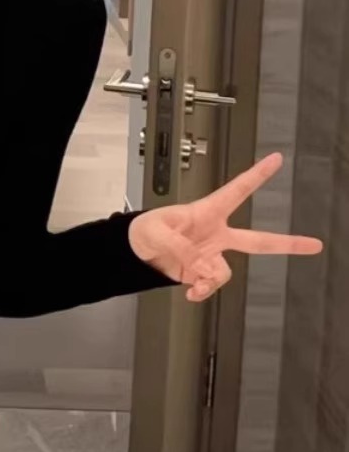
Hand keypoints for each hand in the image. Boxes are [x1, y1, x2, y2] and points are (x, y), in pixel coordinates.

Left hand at [128, 152, 322, 301]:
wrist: (137, 252)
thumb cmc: (145, 230)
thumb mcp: (157, 231)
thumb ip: (180, 248)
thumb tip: (203, 269)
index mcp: (207, 211)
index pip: (237, 190)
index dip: (257, 175)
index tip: (275, 159)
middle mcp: (216, 233)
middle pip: (258, 240)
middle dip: (288, 243)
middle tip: (314, 244)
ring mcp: (212, 254)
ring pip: (226, 272)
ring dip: (208, 279)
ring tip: (191, 279)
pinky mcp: (203, 272)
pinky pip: (212, 285)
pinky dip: (202, 291)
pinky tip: (190, 292)